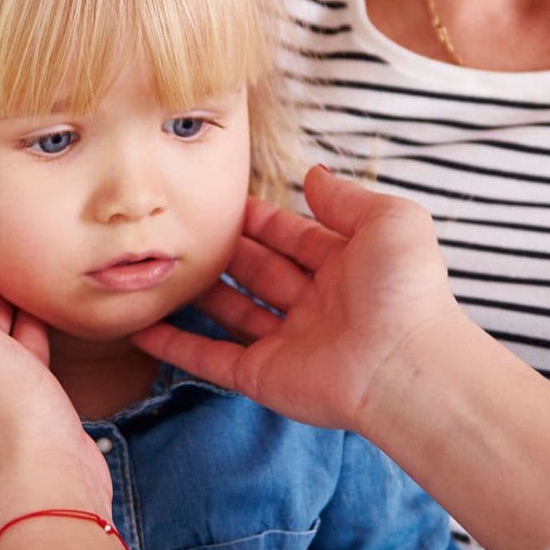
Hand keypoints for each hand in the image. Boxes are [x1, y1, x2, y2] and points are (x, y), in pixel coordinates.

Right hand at [132, 165, 471, 440]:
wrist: (406, 365)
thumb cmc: (405, 289)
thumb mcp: (388, 221)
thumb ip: (346, 198)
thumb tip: (312, 174)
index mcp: (346, 268)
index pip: (293, 237)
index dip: (262, 219)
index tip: (225, 199)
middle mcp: (315, 305)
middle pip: (260, 270)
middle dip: (227, 249)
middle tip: (185, 226)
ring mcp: (287, 343)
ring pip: (233, 311)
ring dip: (200, 291)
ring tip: (161, 265)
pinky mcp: (263, 376)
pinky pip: (211, 358)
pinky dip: (177, 345)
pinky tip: (142, 327)